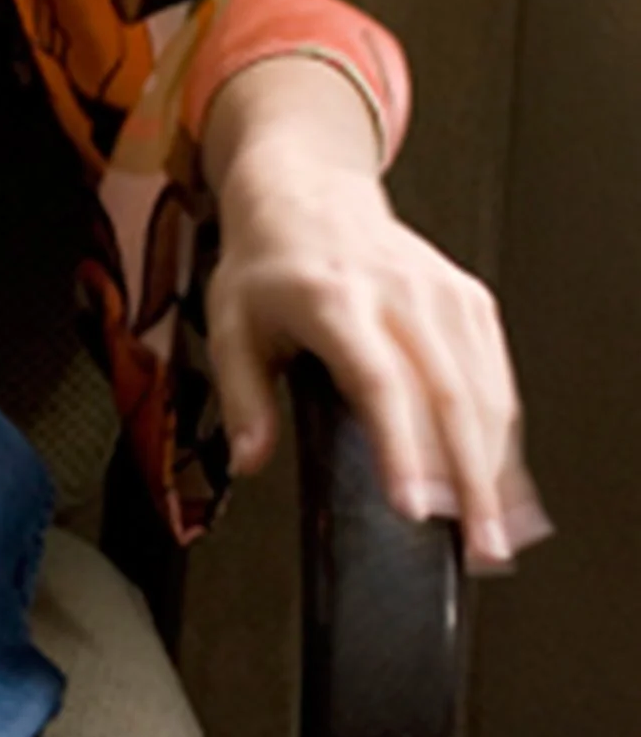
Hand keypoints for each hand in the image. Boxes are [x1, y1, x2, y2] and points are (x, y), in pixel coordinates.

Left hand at [202, 61, 548, 574]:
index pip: (380, 383)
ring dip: (495, 466)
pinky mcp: (468, 300)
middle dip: (469, 480)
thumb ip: (242, 398)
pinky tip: (503, 479)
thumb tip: (251, 459)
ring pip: (484, 389)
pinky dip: (505, 433)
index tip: (413, 505)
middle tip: (477, 543)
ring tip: (496, 529)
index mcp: (334, 300)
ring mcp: (441, 295)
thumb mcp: (229, 325)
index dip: (401, 448)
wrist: (307, 193)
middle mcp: (398, 294)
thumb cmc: (269, 263)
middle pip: (449, 395)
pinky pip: (495, 374)